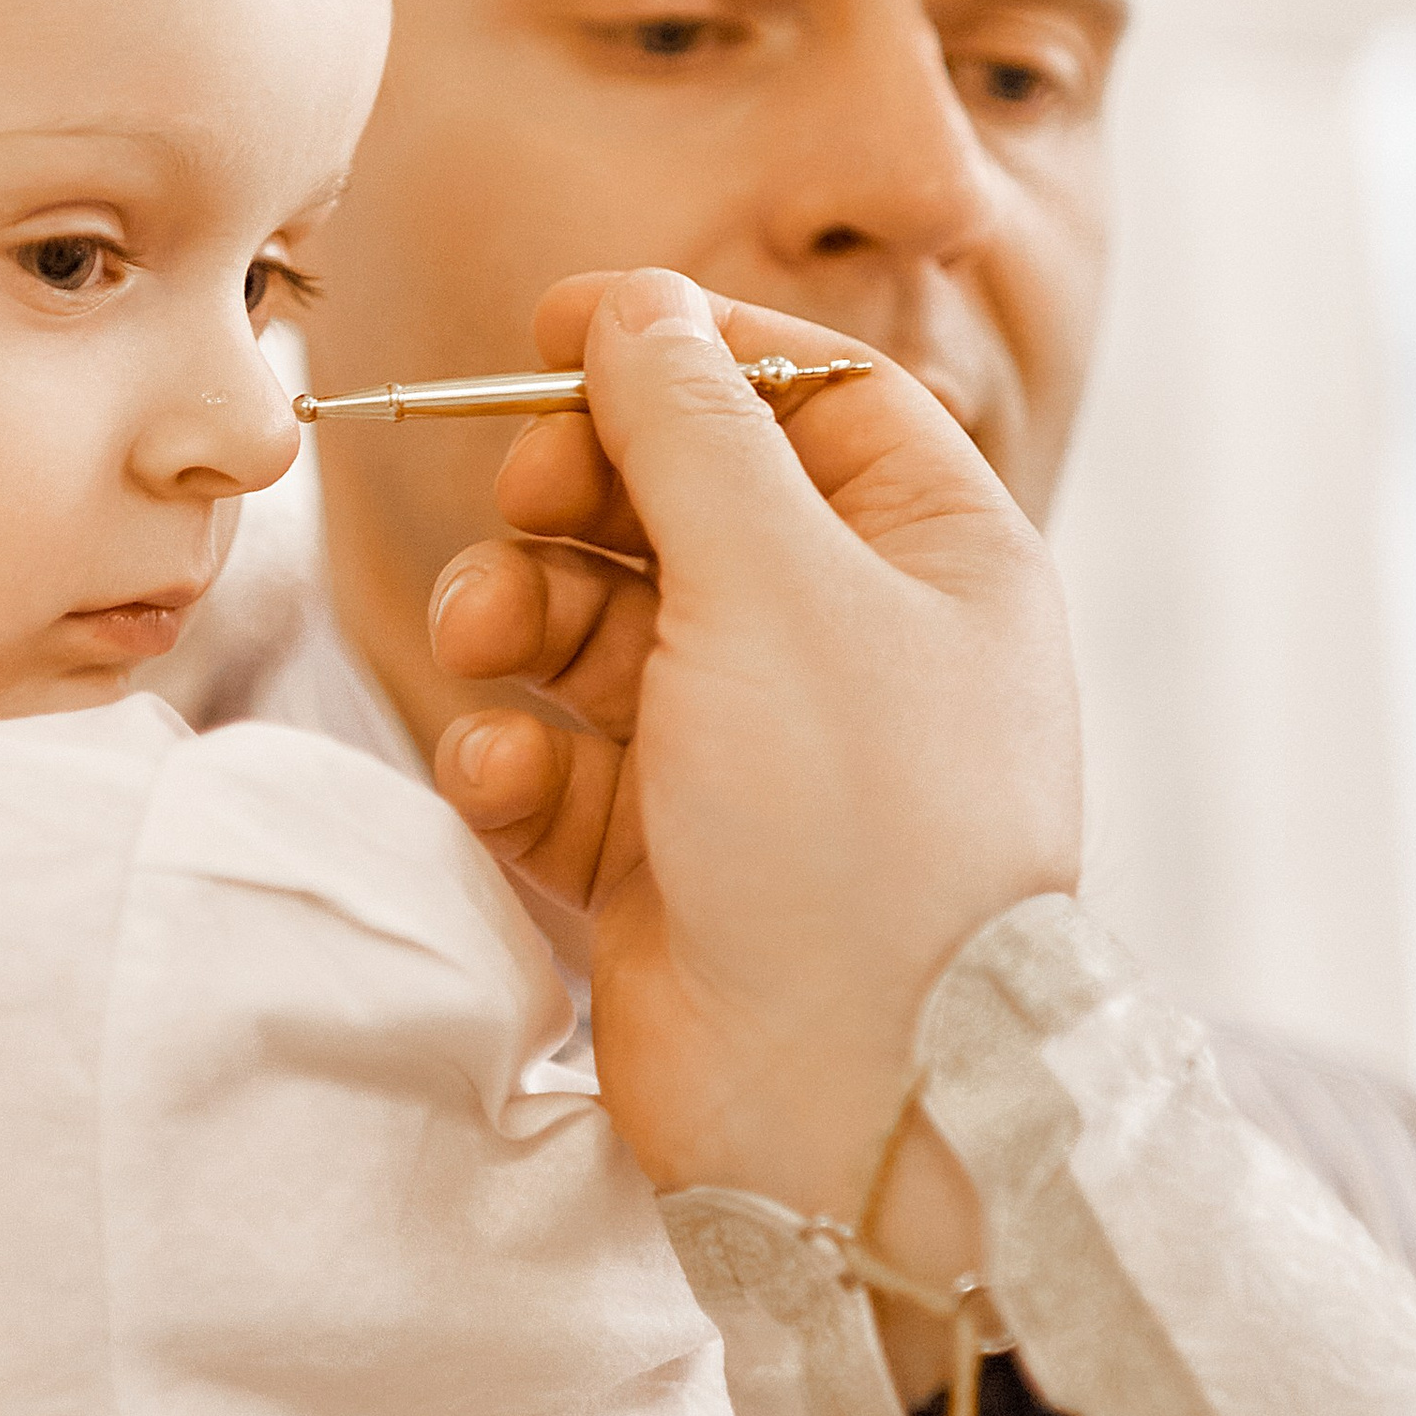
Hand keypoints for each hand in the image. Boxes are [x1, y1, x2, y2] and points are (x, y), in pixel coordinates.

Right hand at [428, 269, 1080, 1234]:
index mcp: (934, 558)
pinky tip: (503, 778)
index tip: (555, 329)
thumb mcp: (778, 582)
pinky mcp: (666, 858)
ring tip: (481, 646)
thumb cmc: (855, 835)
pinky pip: (565, 762)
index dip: (683, 347)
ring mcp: (754, 757)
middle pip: (682, 499)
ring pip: (600, 627)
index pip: (808, 394)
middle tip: (515, 497)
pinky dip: (519, 757)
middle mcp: (852, 647)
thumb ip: (690, 426)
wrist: (853, 1108)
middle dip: (578, 492)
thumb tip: (635, 307)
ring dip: (522, 618)